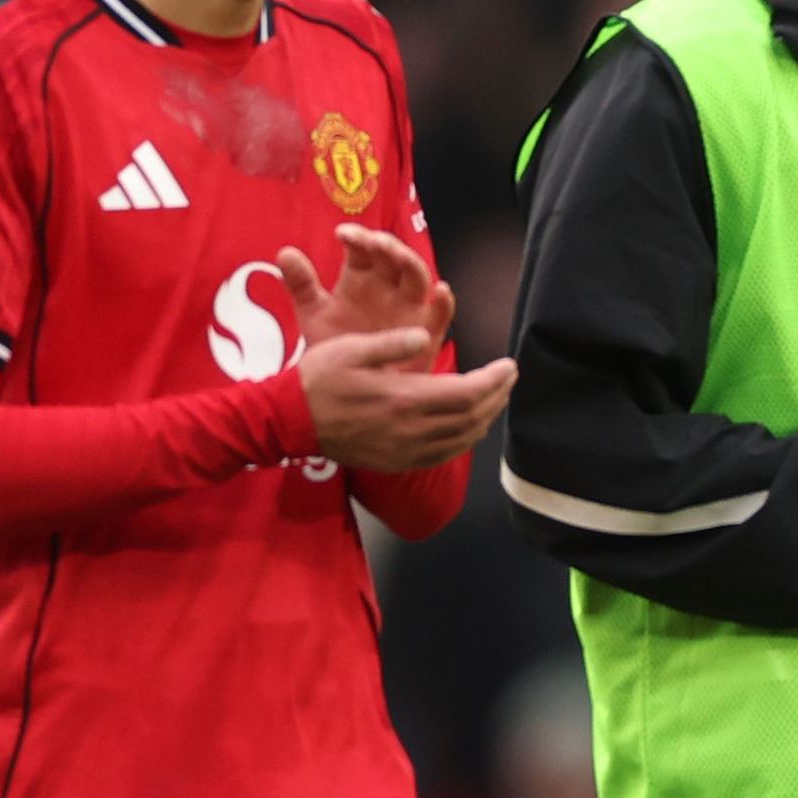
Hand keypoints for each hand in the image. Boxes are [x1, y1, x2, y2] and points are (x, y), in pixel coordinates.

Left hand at [280, 224, 452, 349]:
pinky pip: (440, 315)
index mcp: (361, 278)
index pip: (363, 249)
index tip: (343, 234)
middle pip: (394, 256)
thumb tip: (285, 253)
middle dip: (386, 245)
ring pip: (418, 277)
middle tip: (372, 242)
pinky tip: (441, 291)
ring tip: (397, 254)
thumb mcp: (313, 315)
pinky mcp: (425, 332)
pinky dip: (444, 303)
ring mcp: (409, 308)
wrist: (347, 388)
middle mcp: (388, 288)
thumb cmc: (336, 348)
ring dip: (410, 262)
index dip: (357, 237)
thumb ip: (301, 285)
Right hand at [297, 325, 514, 470]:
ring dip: (486, 419)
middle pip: (473, 418)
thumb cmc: (316, 381)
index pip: (468, 393)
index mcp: (403, 398)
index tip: (510, 366)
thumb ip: (392, 342)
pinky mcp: (397, 462)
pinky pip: (443, 455)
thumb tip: (426, 335)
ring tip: (495, 398)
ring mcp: (405, 451)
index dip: (495, 381)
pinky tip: (468, 425)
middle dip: (498, 397)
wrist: (287, 423)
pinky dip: (464, 439)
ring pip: (463, 440)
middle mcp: (410, 430)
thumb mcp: (349, 349)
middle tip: (508, 378)